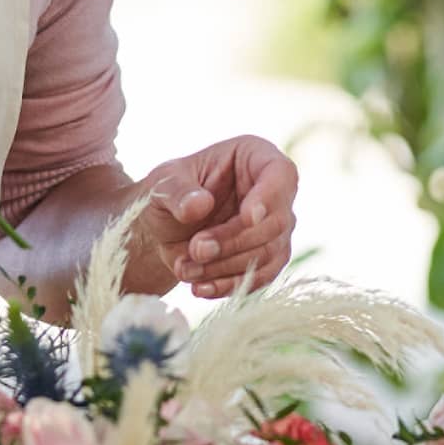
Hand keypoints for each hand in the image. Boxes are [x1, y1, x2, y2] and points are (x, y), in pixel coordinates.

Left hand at [133, 135, 298, 298]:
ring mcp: (275, 227)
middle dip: (234, 241)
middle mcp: (274, 192)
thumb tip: (200, 205)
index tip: (247, 218)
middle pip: (276, 222)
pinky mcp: (268, 258)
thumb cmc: (170, 192)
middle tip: (196, 249)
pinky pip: (260, 277)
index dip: (269, 196)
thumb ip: (178, 191)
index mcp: (256, 157)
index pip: (280, 174)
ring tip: (187, 269)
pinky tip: (201, 287)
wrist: (166, 226)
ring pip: (268, 254)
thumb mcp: (164, 183)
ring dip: (227, 266)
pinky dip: (230, 285)